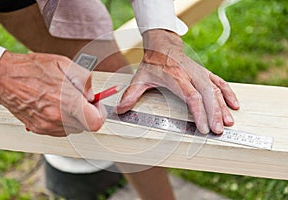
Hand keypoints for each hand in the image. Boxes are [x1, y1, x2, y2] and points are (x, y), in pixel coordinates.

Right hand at [0, 52, 106, 136]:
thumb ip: (85, 81)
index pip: (96, 122)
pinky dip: (64, 121)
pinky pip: (61, 130)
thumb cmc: (33, 68)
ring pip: (74, 129)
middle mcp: (57, 118)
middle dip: (88, 114)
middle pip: (87, 127)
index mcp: (66, 101)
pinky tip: (56, 106)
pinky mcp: (39, 129)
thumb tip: (93, 96)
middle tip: (80, 100)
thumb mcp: (65, 64)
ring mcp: (47, 126)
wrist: (4, 77)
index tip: (96, 105)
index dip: (100, 113)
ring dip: (76, 118)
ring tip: (65, 101)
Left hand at [116, 30, 238, 133]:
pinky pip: (220, 83)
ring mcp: (200, 73)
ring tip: (229, 123)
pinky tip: (234, 105)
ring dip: (223, 106)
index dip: (199, 112)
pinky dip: (228, 94)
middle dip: (214, 113)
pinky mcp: (205, 73)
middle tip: (218, 131)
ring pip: (216, 90)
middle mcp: (191, 74)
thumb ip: (131, 94)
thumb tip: (120, 110)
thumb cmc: (153, 64)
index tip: (203, 127)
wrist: (163, 46)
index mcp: (176, 76)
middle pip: (207, 94)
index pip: (191, 95)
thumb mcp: (140, 78)